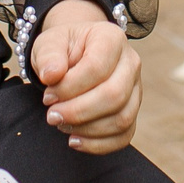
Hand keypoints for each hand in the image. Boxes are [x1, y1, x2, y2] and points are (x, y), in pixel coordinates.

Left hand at [32, 0, 139, 153]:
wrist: (74, 54)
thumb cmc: (62, 49)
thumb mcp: (48, 43)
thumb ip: (48, 56)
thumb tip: (51, 75)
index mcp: (111, 38)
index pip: (97, 67)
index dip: (69, 87)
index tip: (47, 96)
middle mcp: (131, 62)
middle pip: (114, 95)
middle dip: (79, 112)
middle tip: (52, 116)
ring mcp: (136, 88)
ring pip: (122, 118)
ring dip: (87, 128)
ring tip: (61, 124)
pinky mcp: (132, 111)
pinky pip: (124, 135)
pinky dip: (99, 144)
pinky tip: (75, 140)